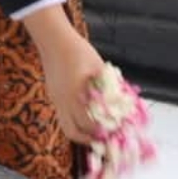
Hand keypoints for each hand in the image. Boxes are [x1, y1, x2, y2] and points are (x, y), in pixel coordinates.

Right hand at [23, 5, 102, 143]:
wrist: (54, 40)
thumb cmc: (78, 50)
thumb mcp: (100, 67)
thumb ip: (110, 86)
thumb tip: (124, 102)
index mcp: (76, 94)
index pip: (88, 122)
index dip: (102, 130)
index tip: (114, 132)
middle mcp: (63, 101)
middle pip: (73, 131)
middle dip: (89, 138)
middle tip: (103, 138)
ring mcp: (56, 100)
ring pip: (66, 126)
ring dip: (80, 133)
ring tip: (94, 133)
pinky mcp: (53, 96)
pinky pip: (63, 116)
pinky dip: (75, 121)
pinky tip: (86, 116)